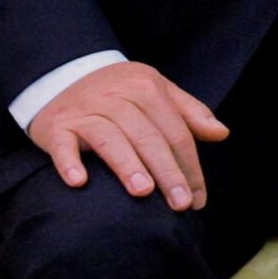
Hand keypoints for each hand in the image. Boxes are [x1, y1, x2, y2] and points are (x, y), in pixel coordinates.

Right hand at [27, 61, 228, 210]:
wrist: (62, 75)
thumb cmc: (119, 91)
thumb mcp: (157, 91)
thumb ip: (190, 112)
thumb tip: (221, 133)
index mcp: (147, 88)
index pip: (175, 131)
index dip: (189, 165)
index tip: (197, 198)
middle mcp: (116, 97)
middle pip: (148, 137)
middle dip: (167, 171)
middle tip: (180, 204)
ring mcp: (85, 111)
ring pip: (110, 138)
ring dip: (127, 165)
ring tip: (143, 192)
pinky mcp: (56, 126)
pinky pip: (63, 144)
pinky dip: (69, 161)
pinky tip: (79, 181)